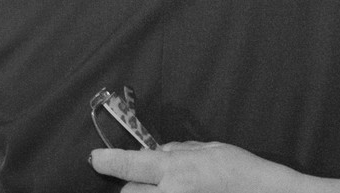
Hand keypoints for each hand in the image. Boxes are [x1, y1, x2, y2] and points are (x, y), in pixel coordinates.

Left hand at [91, 142, 294, 192]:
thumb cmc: (242, 172)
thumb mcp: (210, 150)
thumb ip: (180, 151)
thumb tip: (159, 152)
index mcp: (177, 171)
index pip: (129, 165)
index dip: (108, 161)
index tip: (96, 159)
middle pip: (129, 192)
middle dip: (136, 184)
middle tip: (153, 180)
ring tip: (171, 188)